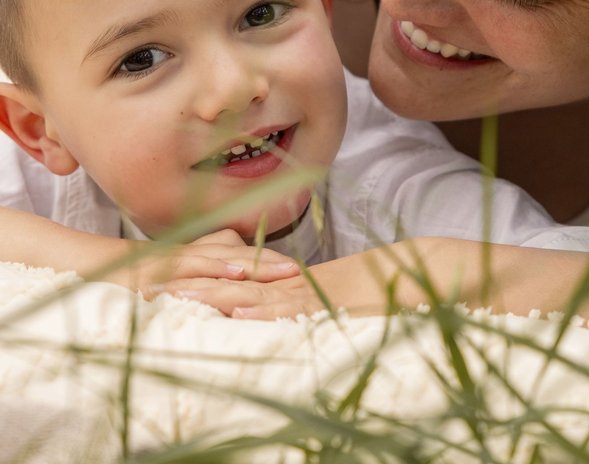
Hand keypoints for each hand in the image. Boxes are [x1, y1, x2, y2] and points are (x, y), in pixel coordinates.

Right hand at [82, 228, 301, 294]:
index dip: (264, 261)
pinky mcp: (150, 277)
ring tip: (279, 271)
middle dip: (267, 263)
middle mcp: (181, 257)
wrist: (78, 264)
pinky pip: (183, 275)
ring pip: (213, 263)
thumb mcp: (161, 272)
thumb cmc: (120, 273)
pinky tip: (231, 277)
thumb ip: (193, 264)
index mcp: (187, 257)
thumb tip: (227, 260)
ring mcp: (166, 266)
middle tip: (301, 270)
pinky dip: (209, 274)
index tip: (297, 268)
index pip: (233, 256)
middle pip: (232, 256)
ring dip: (248, 266)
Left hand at [160, 240, 432, 317]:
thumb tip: (292, 319)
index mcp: (300, 283)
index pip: (246, 281)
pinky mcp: (333, 300)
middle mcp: (301, 284)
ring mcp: (316, 291)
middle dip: (198, 285)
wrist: (434, 268)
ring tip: (177, 298)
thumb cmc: (396, 286)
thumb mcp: (345, 301)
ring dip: (217, 296)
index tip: (173, 283)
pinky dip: (265, 309)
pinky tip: (237, 312)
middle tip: (155, 287)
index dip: (208, 281)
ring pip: (259, 292)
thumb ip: (316, 306)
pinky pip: (294, 306)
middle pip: (240, 282)